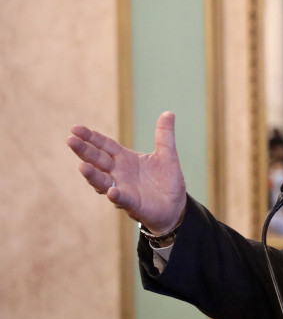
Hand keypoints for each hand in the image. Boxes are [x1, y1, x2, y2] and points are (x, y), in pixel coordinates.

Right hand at [67, 111, 186, 233]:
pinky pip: (122, 199)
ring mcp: (123, 189)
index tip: (76, 128)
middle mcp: (119, 173)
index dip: (91, 137)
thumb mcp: (167, 155)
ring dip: (92, 175)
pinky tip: (112, 192)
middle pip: (98, 160)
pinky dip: (116, 195)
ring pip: (103, 181)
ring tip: (82, 166)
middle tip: (70, 140)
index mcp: (125, 159)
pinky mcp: (132, 204)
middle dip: (84, 151)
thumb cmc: (166, 180)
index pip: (104, 146)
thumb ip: (164, 136)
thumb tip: (169, 113)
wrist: (175, 205)